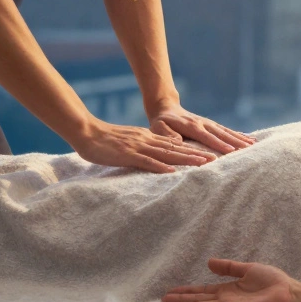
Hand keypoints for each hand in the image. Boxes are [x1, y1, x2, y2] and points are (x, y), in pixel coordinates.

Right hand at [69, 117, 217, 173]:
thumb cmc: (103, 140)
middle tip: (214, 159)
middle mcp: (146, 140)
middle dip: (196, 154)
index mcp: (147, 138)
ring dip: (185, 159)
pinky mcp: (127, 154)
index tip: (207, 154)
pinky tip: (172, 171)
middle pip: (176, 148)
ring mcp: (138, 146)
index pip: (173, 144)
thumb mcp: (128, 142)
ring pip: (166, 153)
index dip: (191, 149)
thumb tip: (154, 156)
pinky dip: (160, 166)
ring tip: (203, 163)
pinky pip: (146, 161)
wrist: (86, 131)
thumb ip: (141, 147)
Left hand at [148, 102, 255, 154]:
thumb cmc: (161, 122)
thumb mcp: (159, 128)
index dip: (218, 143)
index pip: (206, 136)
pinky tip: (249, 139)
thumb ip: (168, 135)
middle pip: (221, 133)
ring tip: (253, 144)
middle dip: (235, 141)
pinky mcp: (211, 124)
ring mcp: (208, 123)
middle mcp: (203, 123)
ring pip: (226, 131)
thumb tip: (179, 142)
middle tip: (248, 149)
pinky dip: (238, 134)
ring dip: (240, 138)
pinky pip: (226, 130)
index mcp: (191, 126)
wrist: (166, 108)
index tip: (230, 150)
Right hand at [163, 258, 297, 301]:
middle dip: (182, 299)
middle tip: (164, 300)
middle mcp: (226, 300)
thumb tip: (209, 262)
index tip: (171, 291)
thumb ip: (228, 267)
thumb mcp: (247, 269)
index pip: (203, 291)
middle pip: (199, 299)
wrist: (288, 291)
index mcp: (228, 290)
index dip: (187, 290)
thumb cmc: (272, 281)